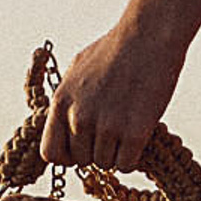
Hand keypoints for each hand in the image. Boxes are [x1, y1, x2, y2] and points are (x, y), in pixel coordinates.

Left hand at [39, 12, 186, 173]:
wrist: (149, 36)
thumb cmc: (116, 49)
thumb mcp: (77, 70)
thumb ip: (68, 100)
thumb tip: (63, 124)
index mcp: (61, 102)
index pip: (51, 153)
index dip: (68, 155)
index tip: (83, 146)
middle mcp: (79, 118)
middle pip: (82, 161)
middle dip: (97, 149)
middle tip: (114, 128)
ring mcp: (106, 126)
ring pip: (106, 164)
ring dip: (117, 151)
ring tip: (127, 123)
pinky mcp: (134, 132)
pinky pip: (126, 165)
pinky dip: (134, 155)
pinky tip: (139, 133)